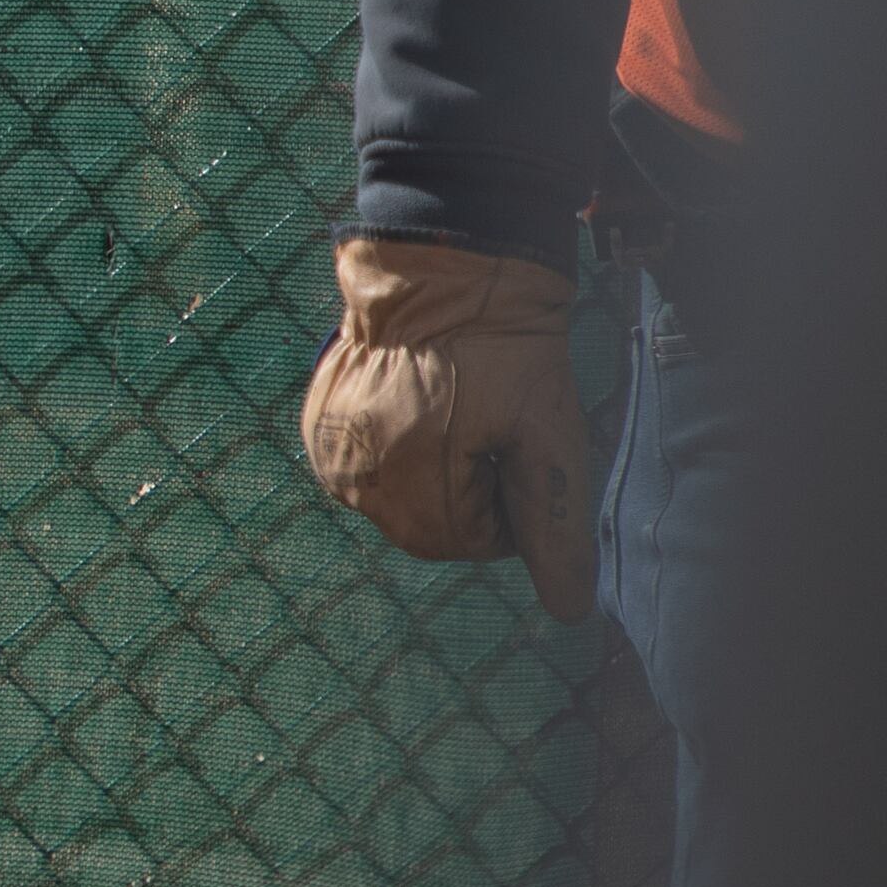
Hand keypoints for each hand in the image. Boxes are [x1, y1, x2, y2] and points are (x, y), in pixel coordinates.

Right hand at [298, 237, 596, 622]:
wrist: (441, 274)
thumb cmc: (507, 355)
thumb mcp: (549, 438)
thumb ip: (555, 530)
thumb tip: (571, 612)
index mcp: (414, 491)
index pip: (472, 544)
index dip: (507, 506)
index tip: (514, 450)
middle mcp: (357, 483)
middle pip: (427, 530)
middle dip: (463, 495)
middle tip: (484, 430)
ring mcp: (328, 455)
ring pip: (391, 501)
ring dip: (426, 474)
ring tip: (449, 412)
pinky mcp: (315, 430)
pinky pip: (360, 469)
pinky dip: (390, 451)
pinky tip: (412, 407)